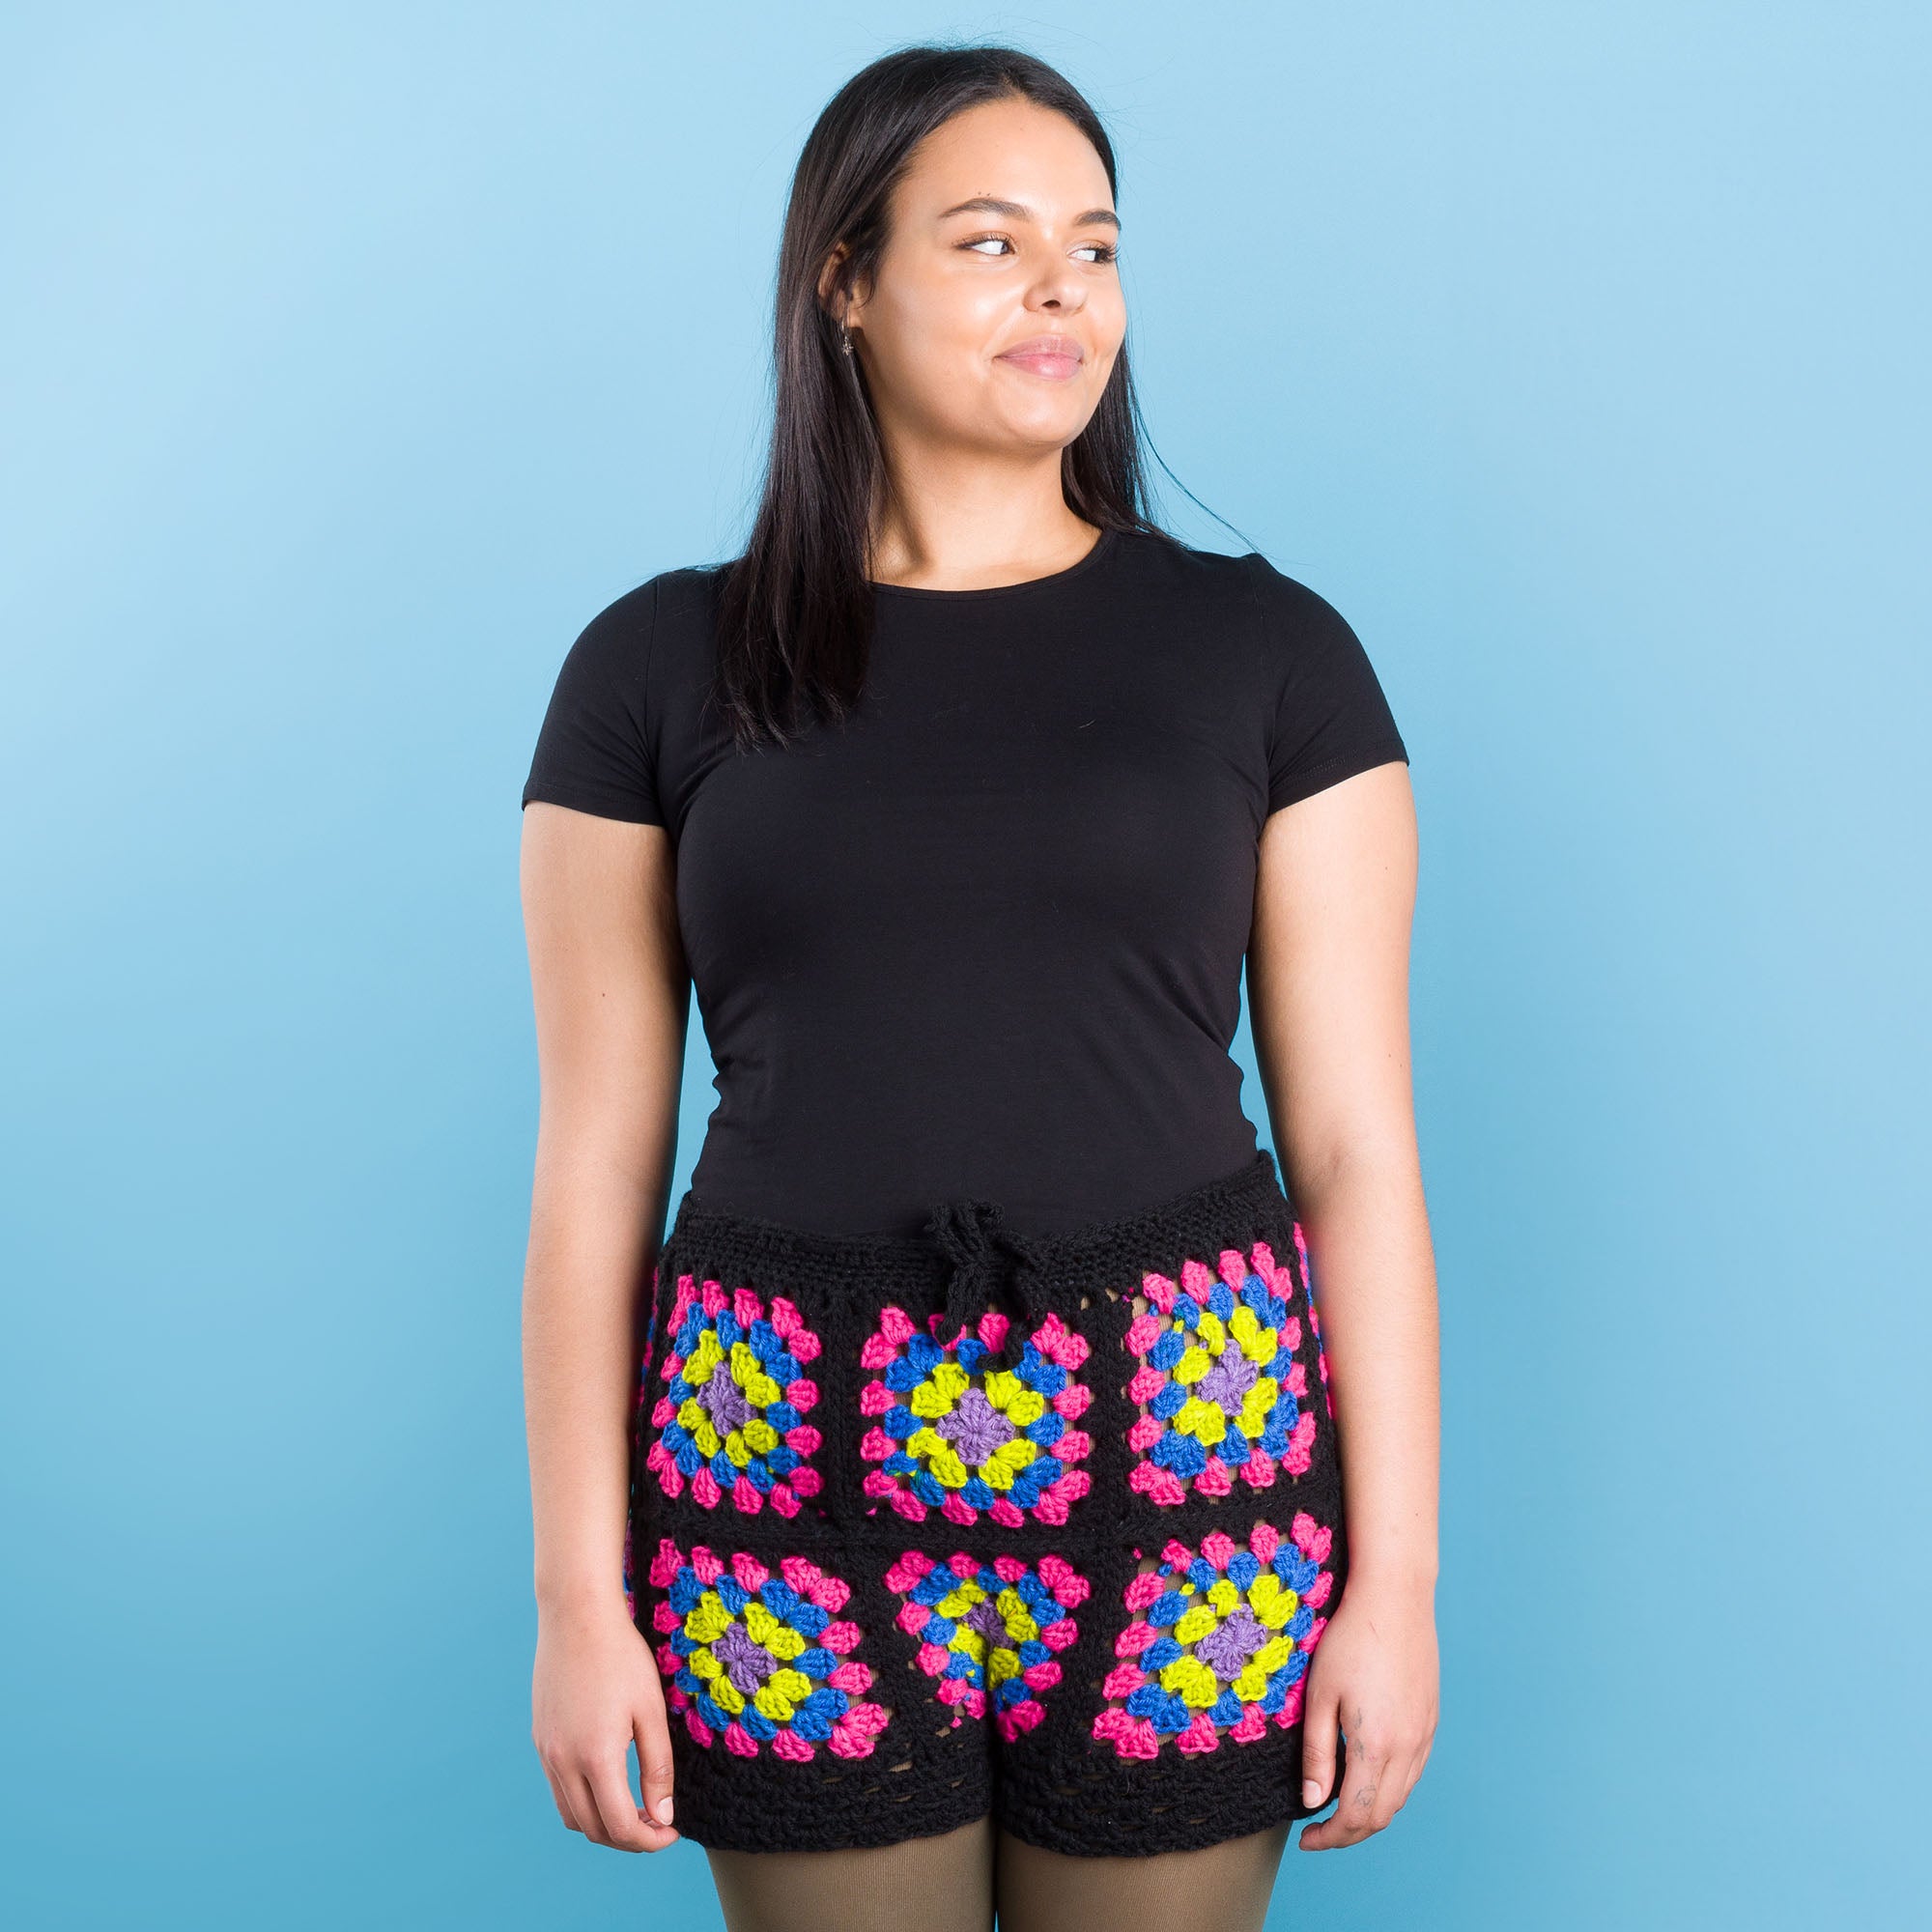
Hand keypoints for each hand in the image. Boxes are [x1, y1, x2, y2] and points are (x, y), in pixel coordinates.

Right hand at [532, 1593, 678, 1851]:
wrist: (577, 1616)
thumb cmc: (621, 1657)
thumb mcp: (651, 1710)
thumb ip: (657, 1767)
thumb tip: (662, 1816)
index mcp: (595, 1757)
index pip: (620, 1826)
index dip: (649, 1841)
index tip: (671, 1833)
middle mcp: (563, 1762)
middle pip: (593, 1829)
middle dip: (627, 1838)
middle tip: (657, 1824)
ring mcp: (546, 1752)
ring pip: (571, 1814)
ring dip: (602, 1823)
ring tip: (635, 1807)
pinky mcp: (540, 1739)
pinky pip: (558, 1788)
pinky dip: (583, 1800)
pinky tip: (609, 1781)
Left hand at [1296, 1570, 1437, 1849]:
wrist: (1395, 1598)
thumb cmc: (1350, 1639)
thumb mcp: (1319, 1695)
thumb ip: (1316, 1753)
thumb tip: (1311, 1802)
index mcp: (1376, 1745)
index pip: (1355, 1816)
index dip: (1329, 1837)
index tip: (1305, 1838)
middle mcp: (1407, 1748)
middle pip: (1380, 1815)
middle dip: (1348, 1833)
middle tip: (1317, 1830)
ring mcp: (1424, 1735)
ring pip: (1399, 1797)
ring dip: (1369, 1813)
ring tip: (1337, 1806)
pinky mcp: (1430, 1720)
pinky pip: (1412, 1773)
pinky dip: (1388, 1789)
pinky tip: (1366, 1776)